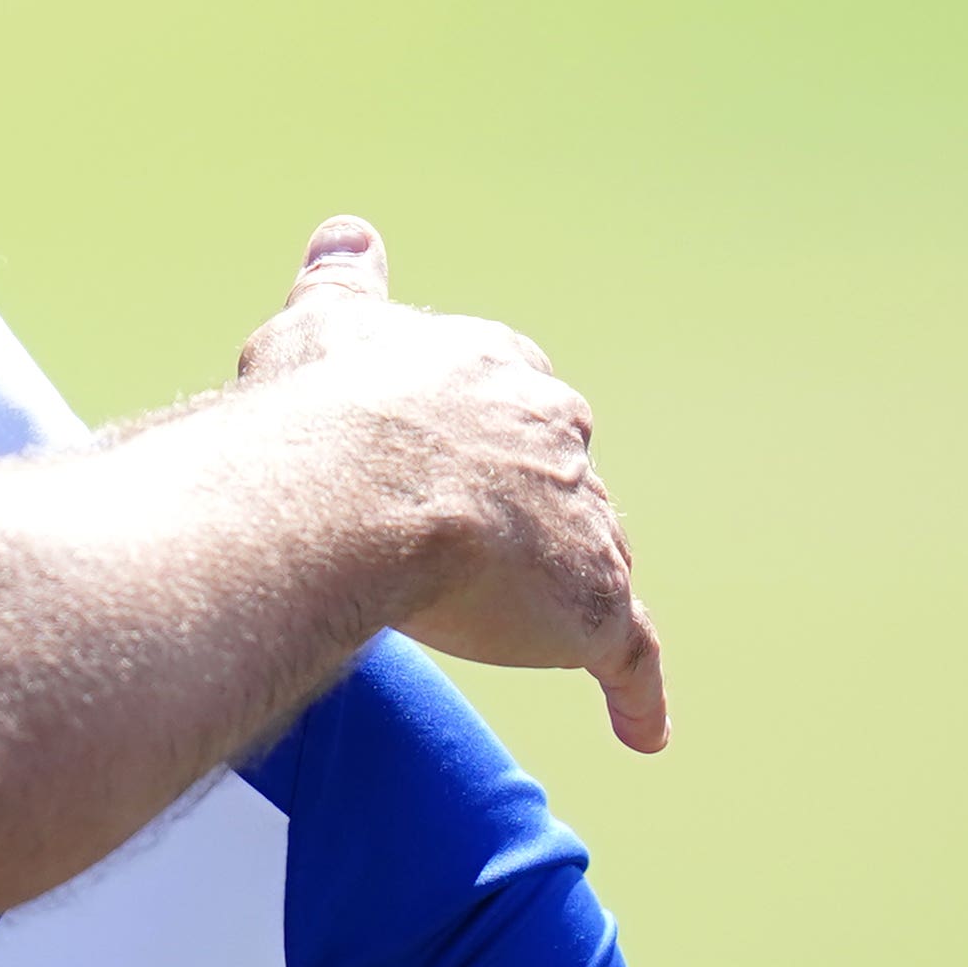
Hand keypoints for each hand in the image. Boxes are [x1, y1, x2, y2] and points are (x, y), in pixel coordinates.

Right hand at [243, 217, 670, 754]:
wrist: (355, 480)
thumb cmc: (323, 405)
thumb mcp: (325, 324)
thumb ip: (346, 284)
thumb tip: (348, 232)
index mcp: (495, 370)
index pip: (508, 400)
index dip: (476, 435)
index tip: (450, 455)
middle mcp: (554, 435)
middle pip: (559, 477)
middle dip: (527, 504)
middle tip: (475, 542)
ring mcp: (581, 521)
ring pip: (588, 559)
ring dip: (560, 586)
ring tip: (524, 620)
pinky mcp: (592, 607)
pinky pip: (629, 657)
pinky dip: (637, 694)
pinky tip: (644, 733)